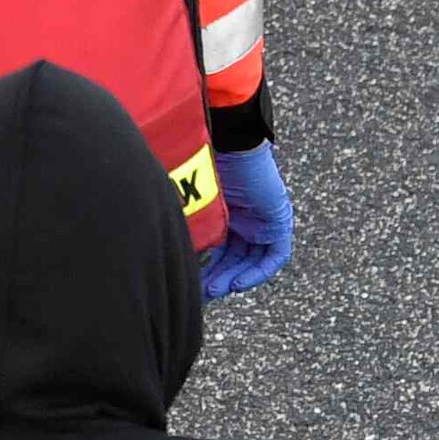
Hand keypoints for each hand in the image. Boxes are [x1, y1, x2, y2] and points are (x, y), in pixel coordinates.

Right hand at [199, 141, 290, 297]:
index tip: (191, 286)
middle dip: (217, 279)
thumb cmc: (203, 163)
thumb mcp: (190, 204)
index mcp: (223, 213)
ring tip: (215, 290)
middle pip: (233, 259)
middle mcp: (244, 219)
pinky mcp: (279, 222)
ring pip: (252, 261)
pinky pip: (275, 256)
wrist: (231, 145)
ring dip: (234, 278)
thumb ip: (186, 227)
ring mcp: (262, 221)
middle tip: (201, 295)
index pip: (216, 250)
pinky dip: (258, 271)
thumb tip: (160, 252)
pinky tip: (237, 282)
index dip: (204, 270)